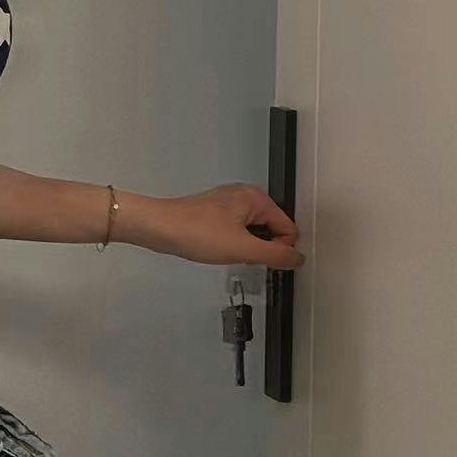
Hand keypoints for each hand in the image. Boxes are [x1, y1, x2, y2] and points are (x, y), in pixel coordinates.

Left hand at [121, 183, 305, 270]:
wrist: (159, 227)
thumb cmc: (199, 234)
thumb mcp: (243, 249)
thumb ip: (275, 255)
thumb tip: (298, 259)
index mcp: (257, 198)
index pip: (288, 228)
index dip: (280, 250)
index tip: (259, 261)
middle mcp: (245, 195)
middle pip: (271, 228)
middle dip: (262, 248)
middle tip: (240, 257)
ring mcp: (228, 201)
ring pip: (252, 230)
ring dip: (246, 247)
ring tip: (227, 253)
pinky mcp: (213, 211)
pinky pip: (235, 229)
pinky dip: (232, 242)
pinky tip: (217, 249)